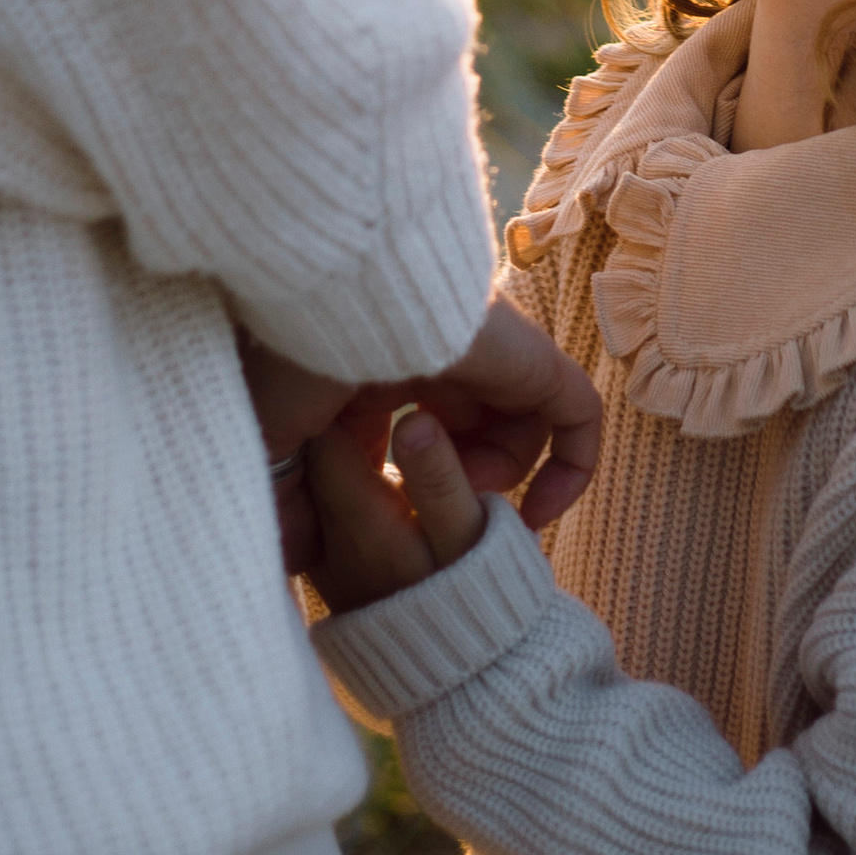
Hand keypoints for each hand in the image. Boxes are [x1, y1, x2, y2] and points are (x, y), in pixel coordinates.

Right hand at [241, 299, 598, 577]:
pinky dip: (571, 467)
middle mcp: (442, 351)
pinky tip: (534, 516)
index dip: (408, 481)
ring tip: (461, 491)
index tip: (391, 526)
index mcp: (386, 358)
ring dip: (496, 476)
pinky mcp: (532, 361)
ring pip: (519, 425)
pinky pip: (577, 416)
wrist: (334, 299)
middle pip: (468, 429)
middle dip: (454, 482)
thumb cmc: (291, 358)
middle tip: (425, 511)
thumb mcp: (278, 441)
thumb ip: (287, 497)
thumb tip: (290, 554)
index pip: (414, 426)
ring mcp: (489, 352)